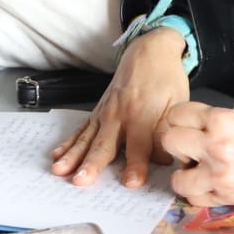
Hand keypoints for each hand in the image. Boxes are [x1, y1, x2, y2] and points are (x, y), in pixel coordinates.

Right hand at [50, 27, 189, 187]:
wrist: (150, 51)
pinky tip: (57, 156)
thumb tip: (162, 161)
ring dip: (73, 156)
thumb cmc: (166, 79)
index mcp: (143, 113)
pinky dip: (68, 143)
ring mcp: (105, 112)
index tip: (130, 183)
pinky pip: (80, 130)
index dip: (136, 165)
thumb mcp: (177, 103)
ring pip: (87, 138)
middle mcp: (120, 114)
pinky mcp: (97, 111)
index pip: (139, 146)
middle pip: (105, 144)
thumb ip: (166, 132)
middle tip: (81, 181)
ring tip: (60, 171)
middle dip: (93, 164)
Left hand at [161, 103, 233, 206]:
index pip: (178, 113)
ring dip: (183, 172)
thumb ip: (218, 117)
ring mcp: (218, 175)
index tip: (184, 121)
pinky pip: (195, 198)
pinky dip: (197, 192)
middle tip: (187, 143)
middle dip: (177, 140)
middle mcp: (216, 147)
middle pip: (170, 141)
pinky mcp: (225, 196)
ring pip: (177, 177)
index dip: (180, 117)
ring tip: (195, 167)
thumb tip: (198, 122)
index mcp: (222, 121)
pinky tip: (205, 183)